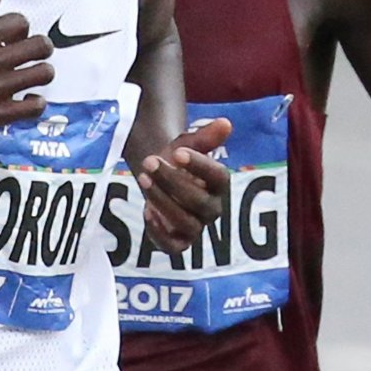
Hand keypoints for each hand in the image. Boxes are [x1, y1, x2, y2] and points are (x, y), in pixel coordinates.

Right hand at [0, 0, 50, 138]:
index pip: (21, 21)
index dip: (22, 29)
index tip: (15, 39)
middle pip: (41, 45)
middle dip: (40, 48)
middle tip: (32, 56)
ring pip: (44, 73)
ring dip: (40, 74)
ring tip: (30, 77)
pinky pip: (35, 107)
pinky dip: (36, 103)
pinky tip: (26, 101)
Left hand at [137, 116, 232, 253]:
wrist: (158, 175)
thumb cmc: (176, 160)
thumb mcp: (188, 144)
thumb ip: (206, 137)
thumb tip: (226, 123)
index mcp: (219, 184)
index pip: (218, 177)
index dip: (199, 166)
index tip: (178, 152)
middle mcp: (212, 208)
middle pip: (197, 201)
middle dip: (172, 181)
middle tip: (150, 162)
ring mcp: (196, 226)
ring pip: (185, 222)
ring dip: (162, 201)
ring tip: (144, 179)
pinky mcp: (179, 242)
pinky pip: (173, 246)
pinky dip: (159, 232)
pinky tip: (146, 211)